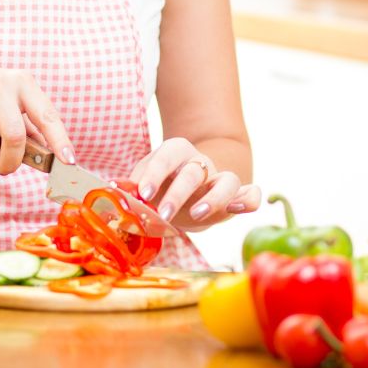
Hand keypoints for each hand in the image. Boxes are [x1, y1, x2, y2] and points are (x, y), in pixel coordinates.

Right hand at [0, 60, 74, 174]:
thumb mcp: (6, 102)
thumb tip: (47, 157)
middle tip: (4, 169)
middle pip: (15, 137)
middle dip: (11, 162)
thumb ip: (26, 127)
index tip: (69, 162)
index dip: (60, 140)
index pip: (47, 115)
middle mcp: (2, 83)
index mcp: (22, 82)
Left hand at [129, 138, 260, 230]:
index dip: (155, 173)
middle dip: (178, 193)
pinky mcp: (236, 197)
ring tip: (198, 215)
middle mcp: (200, 163)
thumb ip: (133, 188)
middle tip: (163, 214)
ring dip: (214, 197)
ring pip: (226, 180)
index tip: (143, 193)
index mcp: (175, 153)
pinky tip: (240, 209)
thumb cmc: (162, 187)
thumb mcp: (145, 183)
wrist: (188, 190)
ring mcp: (219, 179)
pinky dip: (249, 200)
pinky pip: (251, 193)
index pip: (166, 155)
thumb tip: (116, 192)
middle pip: (193, 171)